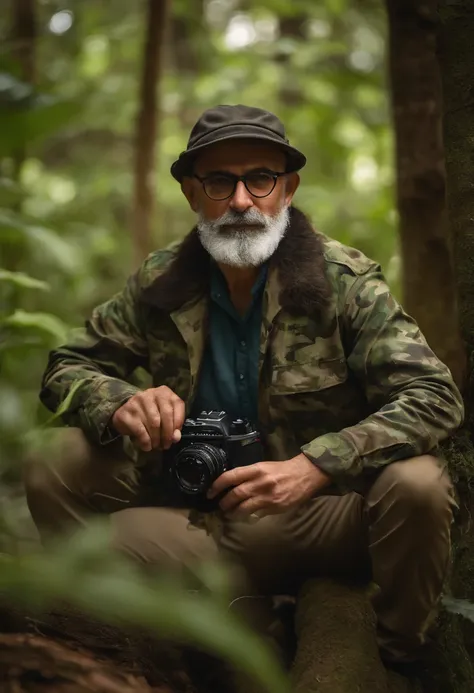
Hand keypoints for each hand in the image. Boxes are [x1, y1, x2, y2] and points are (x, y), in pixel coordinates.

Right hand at [111, 386, 184, 451]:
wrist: (126, 413)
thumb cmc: (150, 414)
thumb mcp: (165, 417)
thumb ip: (174, 425)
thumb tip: (176, 437)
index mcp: (164, 392)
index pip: (178, 405)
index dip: (178, 423)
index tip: (175, 437)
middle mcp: (151, 393)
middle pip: (166, 415)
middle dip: (168, 434)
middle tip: (166, 445)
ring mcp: (137, 401)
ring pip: (154, 424)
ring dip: (157, 439)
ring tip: (156, 446)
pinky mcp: (126, 412)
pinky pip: (140, 430)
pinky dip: (146, 441)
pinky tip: (147, 446)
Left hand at [208, 453, 330, 518]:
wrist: (305, 475)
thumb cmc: (282, 469)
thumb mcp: (264, 466)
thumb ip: (249, 475)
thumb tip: (231, 485)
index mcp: (256, 469)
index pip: (231, 476)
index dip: (217, 485)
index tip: (210, 492)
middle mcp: (260, 482)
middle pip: (235, 494)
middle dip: (224, 502)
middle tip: (220, 506)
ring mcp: (267, 496)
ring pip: (244, 507)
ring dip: (233, 512)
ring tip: (229, 513)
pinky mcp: (274, 507)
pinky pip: (256, 514)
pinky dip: (248, 516)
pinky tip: (245, 516)